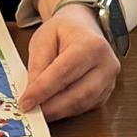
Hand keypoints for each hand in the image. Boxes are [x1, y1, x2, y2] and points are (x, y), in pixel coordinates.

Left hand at [20, 3, 120, 120]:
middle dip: (52, 107)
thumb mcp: (44, 39)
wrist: (83, 26)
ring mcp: (110, 81)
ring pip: (82, 105)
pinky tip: (53, 108)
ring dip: (58, 111)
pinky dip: (67, 110)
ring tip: (39, 111)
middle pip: (78, 94)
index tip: (26, 102)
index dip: (43, 90)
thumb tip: (33, 91)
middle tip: (31, 111)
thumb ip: (38, 64)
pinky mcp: (106, 93)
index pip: (64, 72)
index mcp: (91, 45)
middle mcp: (106, 64)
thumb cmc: (64, 30)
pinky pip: (85, 107)